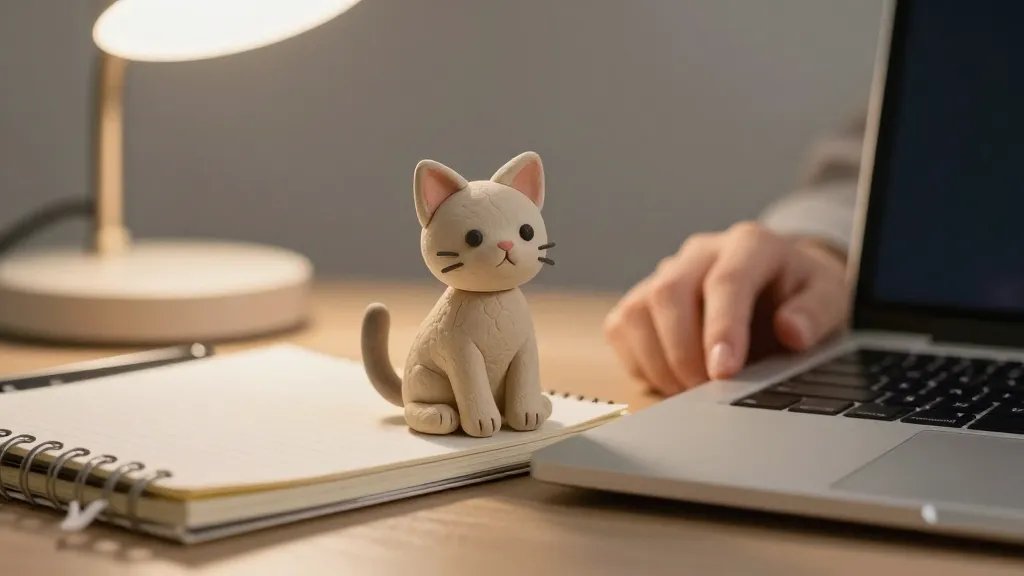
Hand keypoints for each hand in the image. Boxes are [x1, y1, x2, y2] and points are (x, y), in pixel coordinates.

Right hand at [604, 222, 848, 394]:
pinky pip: (622, 328)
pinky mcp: (641, 298)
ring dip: (659, 362)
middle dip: (683, 352)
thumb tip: (792, 332)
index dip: (722, 329)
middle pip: (669, 293)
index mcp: (749, 245)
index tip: (724, 372)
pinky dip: (641, 361)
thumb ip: (815, 313)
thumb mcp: (829, 298)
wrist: (777, 282)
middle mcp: (700, 253)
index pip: (726, 281)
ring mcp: (665, 273)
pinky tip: (672, 379)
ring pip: (637, 311)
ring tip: (691, 391)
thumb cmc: (799, 293)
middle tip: (708, 391)